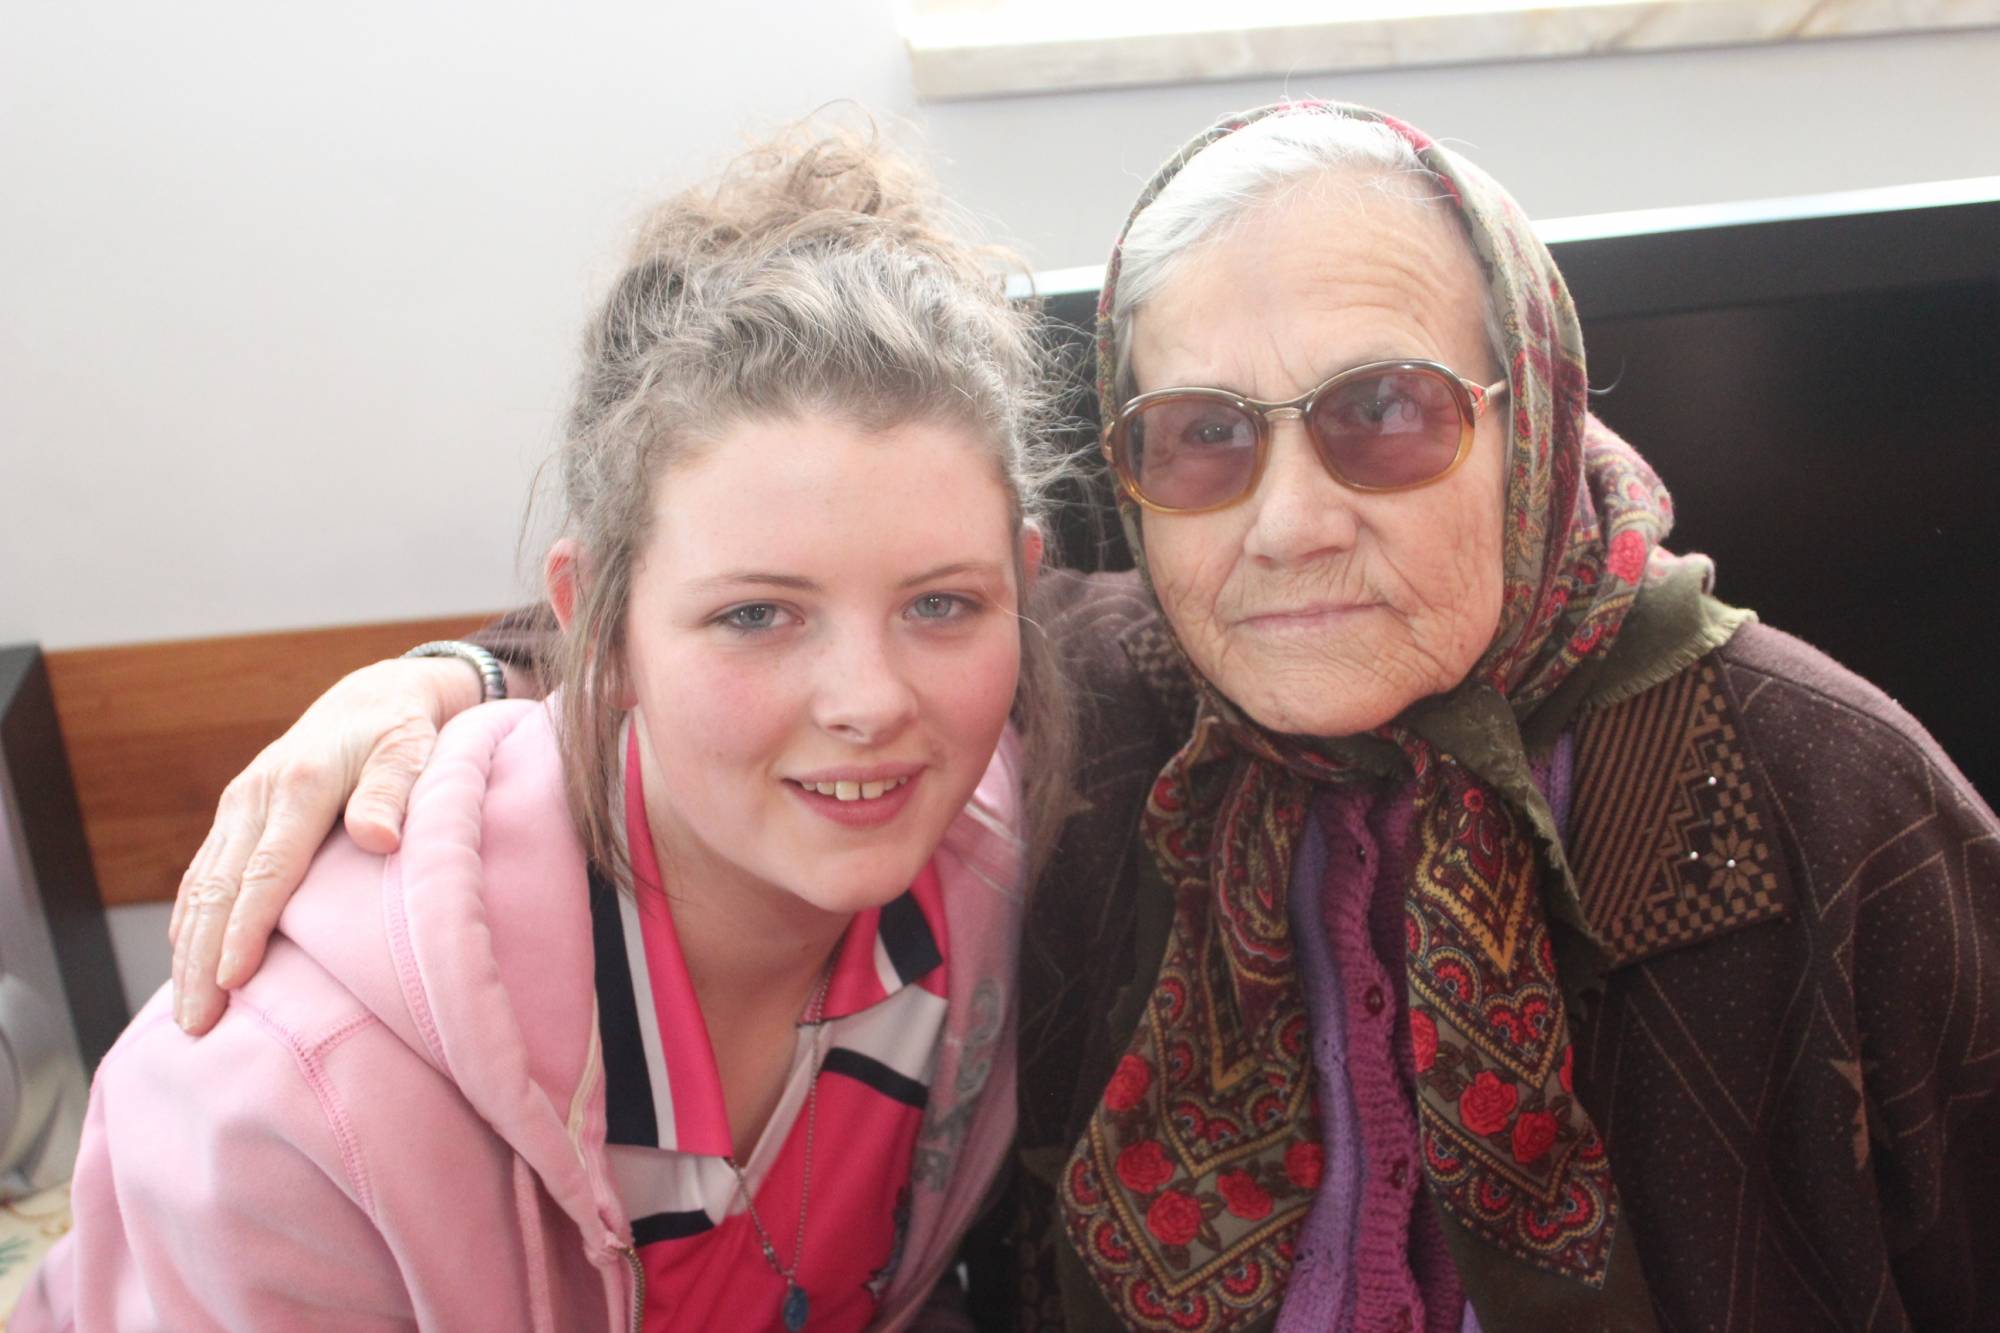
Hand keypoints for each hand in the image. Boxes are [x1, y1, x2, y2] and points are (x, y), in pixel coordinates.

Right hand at [168, 657, 483, 1033]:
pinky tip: (187, 966)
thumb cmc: (404, 731)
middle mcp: (255, 794)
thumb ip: (393, 791)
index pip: (267, 869)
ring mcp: (238, 804)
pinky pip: (202, 876)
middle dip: (202, 960)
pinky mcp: (235, 815)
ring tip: (190, 1015)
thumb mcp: (412, 749)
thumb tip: (378, 837)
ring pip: (201, 887)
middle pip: (220, 889)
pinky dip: (190, 923)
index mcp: (300, 783)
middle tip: (199, 1024)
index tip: (234, 979)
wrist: (375, 696)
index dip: (248, 927)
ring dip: (188, 951)